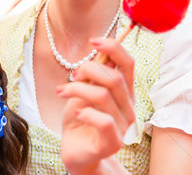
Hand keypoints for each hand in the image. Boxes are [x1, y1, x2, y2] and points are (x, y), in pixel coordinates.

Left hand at [57, 37, 134, 174]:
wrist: (75, 151)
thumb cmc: (80, 118)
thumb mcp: (83, 90)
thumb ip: (93, 74)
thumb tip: (99, 50)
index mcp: (124, 91)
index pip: (128, 63)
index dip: (113, 47)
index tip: (92, 41)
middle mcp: (128, 106)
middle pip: (114, 77)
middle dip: (88, 70)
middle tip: (73, 76)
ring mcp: (123, 125)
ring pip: (103, 96)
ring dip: (77, 89)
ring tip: (62, 92)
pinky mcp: (113, 142)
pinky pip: (103, 120)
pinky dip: (86, 112)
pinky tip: (77, 113)